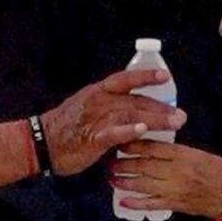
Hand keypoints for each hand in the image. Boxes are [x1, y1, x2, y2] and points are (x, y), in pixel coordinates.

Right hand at [43, 67, 185, 173]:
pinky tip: (143, 131)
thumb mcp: (88, 110)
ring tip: (175, 123)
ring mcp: (95, 118)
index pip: (125, 80)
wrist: (40, 144)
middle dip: (160, 107)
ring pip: (130, 115)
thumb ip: (110, 109)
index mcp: (98, 93)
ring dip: (155, 119)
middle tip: (181, 115)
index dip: (145, 76)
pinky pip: (113, 133)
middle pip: (135, 100)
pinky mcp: (92, 138)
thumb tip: (133, 113)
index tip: (165, 76)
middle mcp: (99, 101)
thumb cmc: (65, 129)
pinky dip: (129, 131)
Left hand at [109, 140, 221, 220]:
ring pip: (144, 184)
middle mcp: (177, 172)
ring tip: (112, 178)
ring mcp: (175, 189)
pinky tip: (123, 200)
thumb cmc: (219, 173)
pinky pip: (151, 204)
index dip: (135, 145)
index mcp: (184, 156)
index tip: (122, 142)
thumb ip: (179, 151)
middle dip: (124, 164)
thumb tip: (156, 147)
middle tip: (111, 161)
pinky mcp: (175, 204)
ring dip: (125, 182)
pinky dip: (136, 202)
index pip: (154, 148)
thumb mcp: (201, 154)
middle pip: (144, 166)